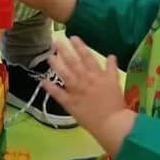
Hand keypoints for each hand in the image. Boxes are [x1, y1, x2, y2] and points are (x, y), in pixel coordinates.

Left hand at [44, 38, 134, 154]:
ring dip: (56, 65)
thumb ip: (112, 69)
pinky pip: (58, 94)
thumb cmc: (116, 104)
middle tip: (55, 41)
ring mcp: (76, 91)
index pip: (87, 56)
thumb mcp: (115, 83)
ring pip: (64, 75)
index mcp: (97, 75)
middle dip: (64, 50)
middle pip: (73, 62)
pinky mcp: (70, 103)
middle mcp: (86, 80)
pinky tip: (42, 81)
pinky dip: (50, 87)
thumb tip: (111, 55)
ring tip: (49, 56)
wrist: (112, 123)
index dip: (79, 46)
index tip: (72, 37)